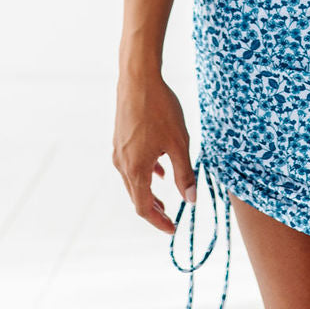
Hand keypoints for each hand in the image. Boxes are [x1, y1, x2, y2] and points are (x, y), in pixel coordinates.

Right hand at [112, 71, 196, 234]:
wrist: (138, 79)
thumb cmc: (160, 110)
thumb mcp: (179, 143)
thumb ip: (185, 174)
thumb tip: (191, 200)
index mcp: (135, 170)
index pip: (144, 208)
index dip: (159, 221)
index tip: (173, 229)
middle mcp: (122, 164)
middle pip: (136, 197)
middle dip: (154, 210)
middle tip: (171, 218)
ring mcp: (118, 151)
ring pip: (133, 181)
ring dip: (149, 192)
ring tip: (166, 199)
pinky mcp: (120, 139)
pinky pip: (131, 164)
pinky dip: (145, 173)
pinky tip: (159, 169)